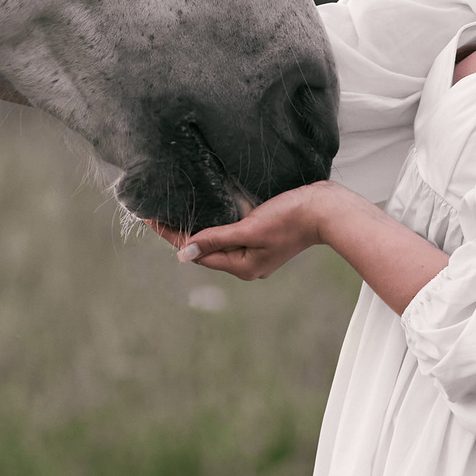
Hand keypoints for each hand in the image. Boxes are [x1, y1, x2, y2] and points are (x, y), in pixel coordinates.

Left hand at [159, 183, 341, 281]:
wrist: (326, 209)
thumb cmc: (291, 217)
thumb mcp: (250, 228)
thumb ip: (216, 239)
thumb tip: (184, 252)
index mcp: (243, 266)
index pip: (197, 252)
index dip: (172, 236)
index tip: (150, 219)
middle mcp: (247, 265)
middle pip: (205, 250)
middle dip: (181, 234)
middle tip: (156, 215)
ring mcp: (256, 254)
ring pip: (218, 243)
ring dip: (198, 230)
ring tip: (176, 214)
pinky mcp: (264, 240)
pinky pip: (232, 236)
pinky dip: (216, 227)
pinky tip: (208, 215)